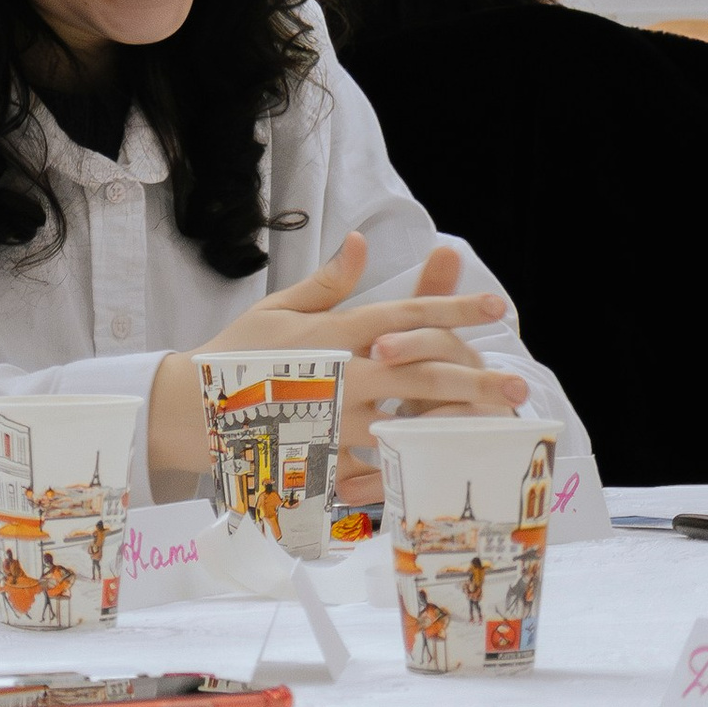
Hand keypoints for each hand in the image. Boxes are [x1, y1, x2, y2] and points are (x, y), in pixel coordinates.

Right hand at [147, 233, 525, 489]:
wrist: (190, 408)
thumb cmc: (236, 355)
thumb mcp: (279, 308)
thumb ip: (329, 281)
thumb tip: (362, 242)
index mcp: (334, 332)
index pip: (404, 315)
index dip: (452, 308)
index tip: (495, 307)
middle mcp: (341, 373)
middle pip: (419, 371)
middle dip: (473, 377)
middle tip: (517, 384)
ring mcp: (334, 419)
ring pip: (405, 418)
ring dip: (453, 422)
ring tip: (495, 426)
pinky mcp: (323, 457)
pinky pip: (374, 464)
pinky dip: (407, 463)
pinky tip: (442, 465)